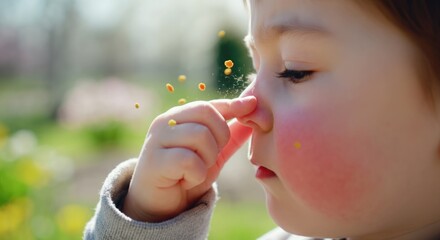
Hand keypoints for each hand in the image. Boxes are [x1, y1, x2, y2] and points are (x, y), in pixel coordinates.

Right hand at [122, 96, 256, 221]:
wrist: (161, 206)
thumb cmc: (186, 175)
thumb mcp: (213, 153)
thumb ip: (231, 134)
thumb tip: (253, 109)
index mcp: (178, 117)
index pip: (209, 105)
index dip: (233, 105)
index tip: (251, 105)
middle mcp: (165, 122)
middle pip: (206, 113)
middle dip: (220, 138)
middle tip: (209, 158)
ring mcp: (156, 140)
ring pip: (200, 135)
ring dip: (207, 159)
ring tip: (195, 171)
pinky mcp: (154, 161)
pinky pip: (189, 160)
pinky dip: (195, 175)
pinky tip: (185, 181)